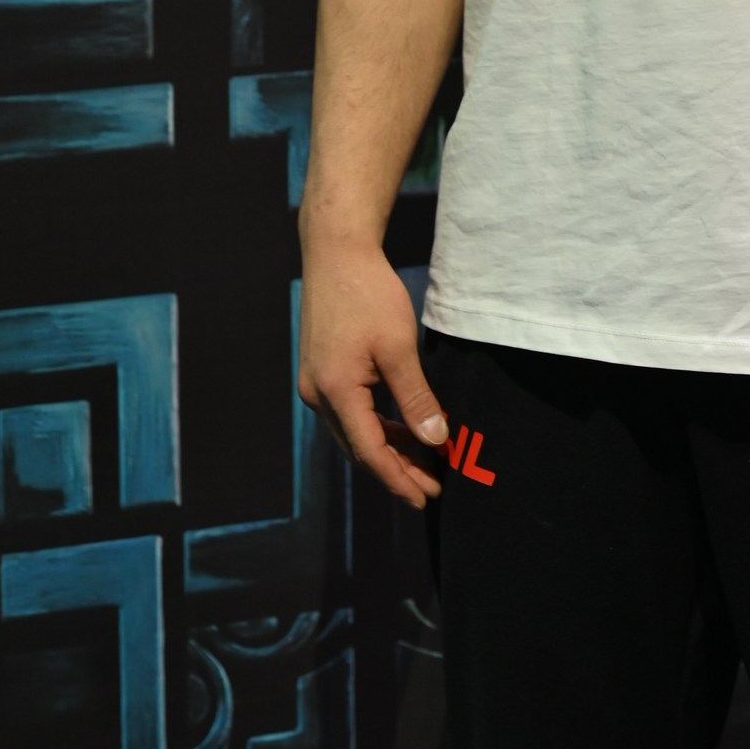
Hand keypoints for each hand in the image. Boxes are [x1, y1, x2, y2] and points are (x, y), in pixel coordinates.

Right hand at [298, 235, 448, 509]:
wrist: (336, 252)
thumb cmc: (369, 293)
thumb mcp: (399, 347)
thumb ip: (415, 398)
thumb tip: (435, 440)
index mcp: (336, 392)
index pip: (369, 452)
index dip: (399, 478)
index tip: (427, 496)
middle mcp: (318, 394)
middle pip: (358, 448)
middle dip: (395, 470)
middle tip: (431, 485)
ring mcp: (315, 383)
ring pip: (352, 432)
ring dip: (386, 449)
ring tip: (422, 462)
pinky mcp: (320, 371)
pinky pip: (348, 413)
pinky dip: (374, 425)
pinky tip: (400, 428)